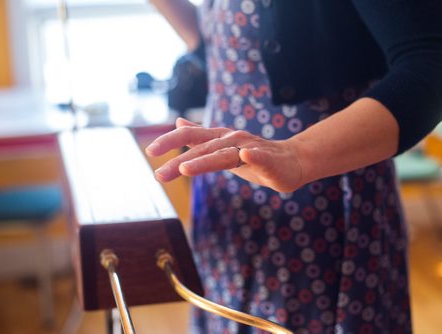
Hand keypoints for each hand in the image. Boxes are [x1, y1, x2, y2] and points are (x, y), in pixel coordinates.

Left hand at [145, 118, 303, 191]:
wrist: (292, 160)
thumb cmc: (255, 157)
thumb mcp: (223, 147)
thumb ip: (201, 137)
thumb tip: (178, 123)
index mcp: (220, 139)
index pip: (191, 137)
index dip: (170, 142)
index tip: (150, 152)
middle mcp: (232, 140)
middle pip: (203, 149)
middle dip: (179, 162)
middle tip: (158, 175)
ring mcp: (250, 149)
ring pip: (225, 155)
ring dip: (205, 161)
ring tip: (186, 169)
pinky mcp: (269, 160)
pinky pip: (261, 157)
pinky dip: (254, 156)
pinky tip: (247, 155)